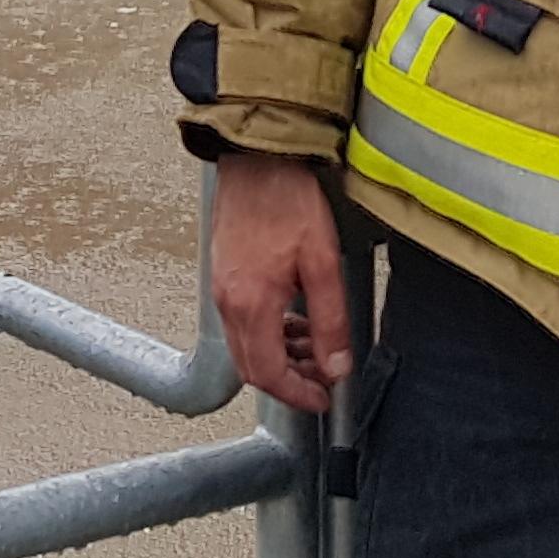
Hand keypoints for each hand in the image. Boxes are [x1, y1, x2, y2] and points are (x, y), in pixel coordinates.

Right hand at [211, 150, 354, 412]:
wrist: (256, 157)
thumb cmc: (286, 198)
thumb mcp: (322, 262)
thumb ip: (330, 321)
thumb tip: (337, 365)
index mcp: (252, 304)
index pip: (269, 374)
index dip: (298, 395)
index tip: (322, 400)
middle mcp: (229, 302)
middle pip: (252, 367)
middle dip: (289, 380)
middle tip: (322, 379)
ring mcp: (221, 288)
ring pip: (246, 346)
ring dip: (280, 356)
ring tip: (315, 346)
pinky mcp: (223, 274)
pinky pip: (242, 321)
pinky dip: (268, 332)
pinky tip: (295, 316)